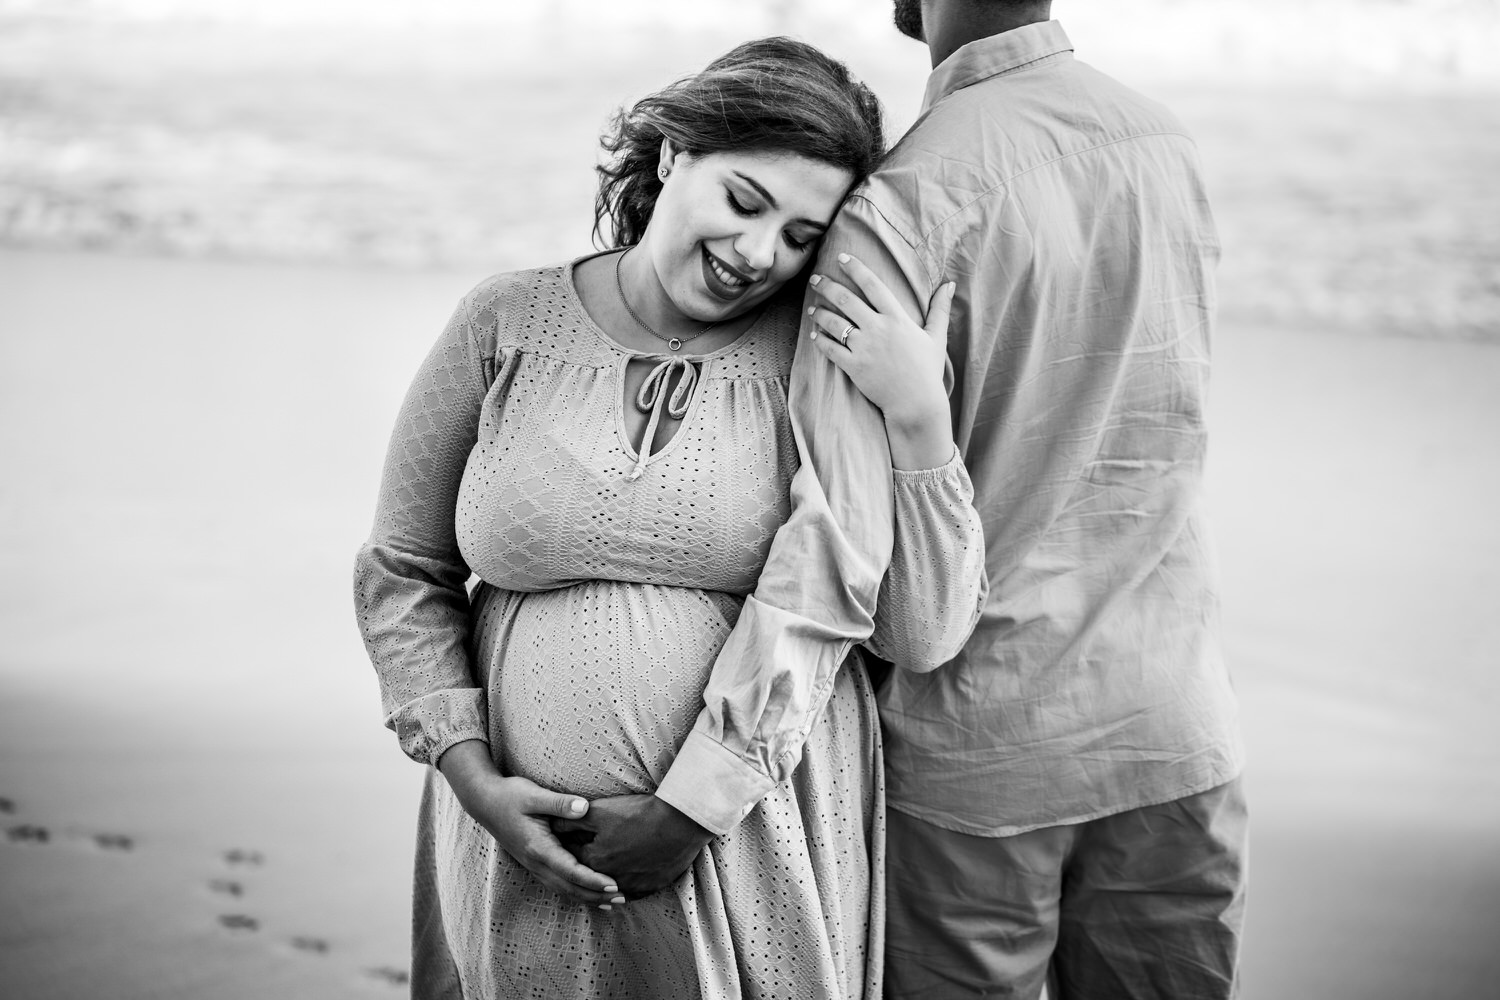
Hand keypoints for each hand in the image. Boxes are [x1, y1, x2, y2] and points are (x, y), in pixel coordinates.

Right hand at [437, 741, 622, 907]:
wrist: (484, 802)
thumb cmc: (511, 796)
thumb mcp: (535, 795)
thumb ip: (560, 803)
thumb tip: (585, 808)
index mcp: (538, 848)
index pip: (570, 871)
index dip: (593, 880)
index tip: (614, 885)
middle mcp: (536, 862)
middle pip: (569, 888)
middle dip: (595, 896)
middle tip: (622, 900)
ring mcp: (533, 866)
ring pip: (563, 890)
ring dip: (587, 898)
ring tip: (611, 903)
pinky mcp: (534, 864)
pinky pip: (557, 885)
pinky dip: (575, 892)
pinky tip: (589, 894)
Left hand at [551, 794, 713, 899]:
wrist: (680, 823)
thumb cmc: (639, 814)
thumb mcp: (600, 811)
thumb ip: (572, 819)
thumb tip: (552, 825)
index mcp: (593, 860)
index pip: (571, 856)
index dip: (567, 845)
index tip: (566, 838)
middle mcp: (608, 880)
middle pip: (589, 874)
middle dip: (584, 864)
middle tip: (584, 851)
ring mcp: (631, 887)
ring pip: (610, 886)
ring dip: (605, 879)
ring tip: (606, 864)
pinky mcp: (650, 888)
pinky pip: (632, 891)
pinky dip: (627, 884)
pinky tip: (627, 874)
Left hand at [806, 253, 956, 468]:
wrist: (916, 404)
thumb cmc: (927, 371)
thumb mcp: (937, 337)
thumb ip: (940, 309)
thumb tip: (950, 284)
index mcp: (897, 318)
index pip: (872, 285)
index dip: (855, 269)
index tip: (841, 258)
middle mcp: (878, 329)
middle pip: (846, 300)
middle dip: (827, 286)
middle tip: (815, 279)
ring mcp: (864, 348)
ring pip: (834, 323)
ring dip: (820, 313)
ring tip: (812, 308)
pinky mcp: (853, 367)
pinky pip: (831, 350)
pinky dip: (821, 341)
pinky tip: (815, 335)